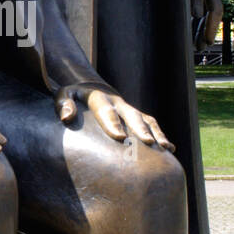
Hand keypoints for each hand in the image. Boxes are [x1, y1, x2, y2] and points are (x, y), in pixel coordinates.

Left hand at [54, 85, 173, 150]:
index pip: (107, 111)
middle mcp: (118, 103)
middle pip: (132, 115)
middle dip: (140, 129)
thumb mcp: (64, 95)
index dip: (113, 123)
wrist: (92, 86)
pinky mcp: (137, 115)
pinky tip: (170, 148)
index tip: (120, 137)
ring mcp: (129, 109)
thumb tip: (66, 117)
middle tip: (148, 142)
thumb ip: (63, 104)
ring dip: (156, 133)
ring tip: (165, 148)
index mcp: (100, 98)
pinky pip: (152, 123)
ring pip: (146, 119)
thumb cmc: (75, 96)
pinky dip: (161, 134)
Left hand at [189, 0, 222, 44]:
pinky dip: (197, 23)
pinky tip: (192, 33)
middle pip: (212, 16)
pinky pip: (200, 12)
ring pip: (206, 16)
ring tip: (197, 45)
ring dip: (202, 30)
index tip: (207, 41)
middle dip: (207, 32)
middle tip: (201, 47)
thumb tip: (198, 15)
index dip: (212, 27)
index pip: (215, 11)